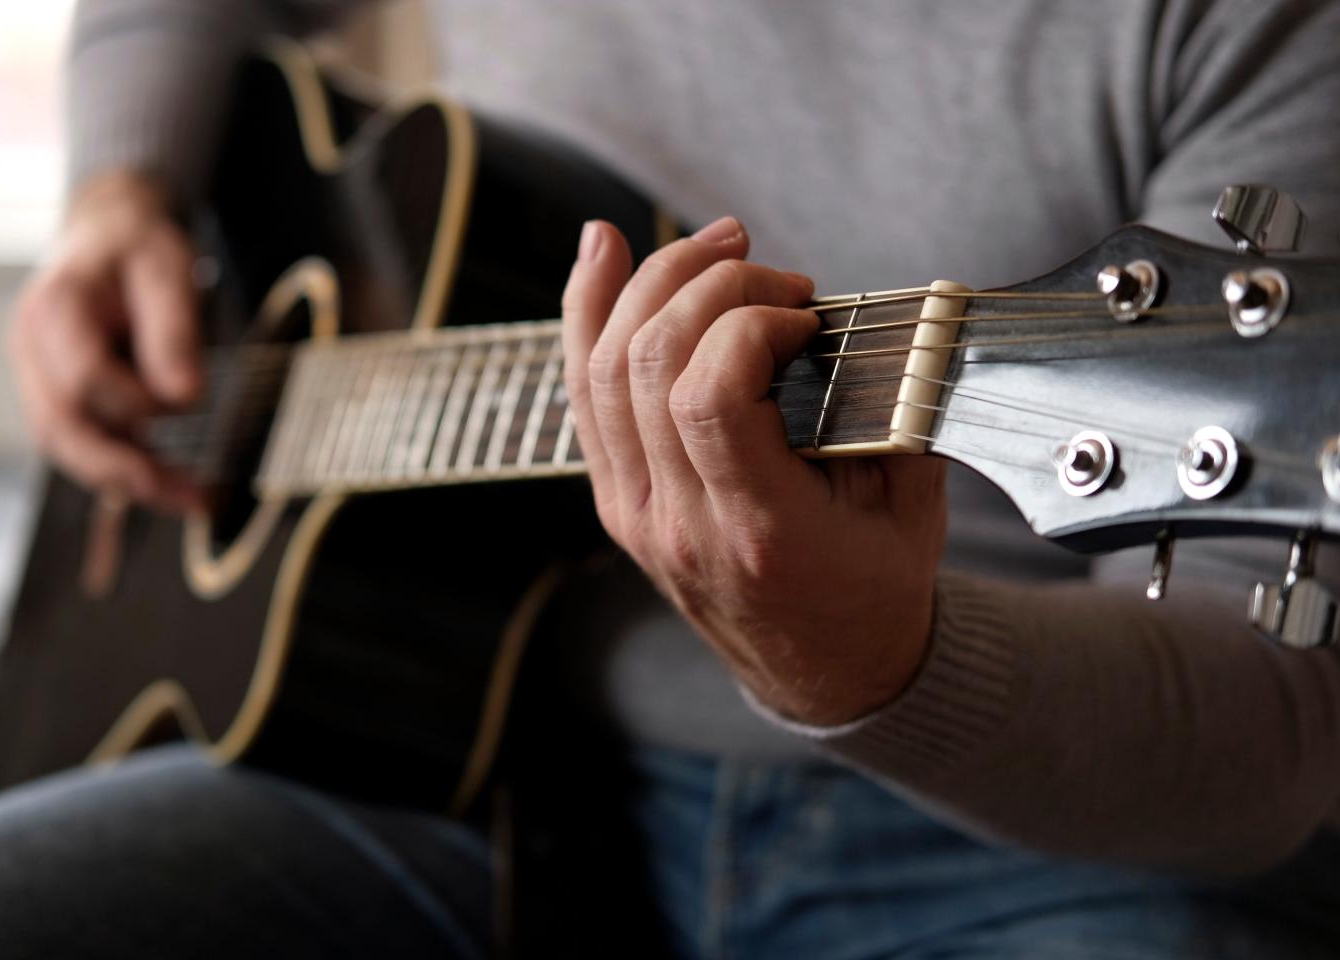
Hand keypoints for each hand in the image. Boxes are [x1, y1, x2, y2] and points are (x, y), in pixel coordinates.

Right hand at [10, 171, 202, 511]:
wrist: (108, 233)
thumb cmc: (139, 247)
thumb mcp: (168, 269)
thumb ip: (175, 330)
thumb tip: (185, 397)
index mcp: (54, 309)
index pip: (85, 378)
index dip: (138, 401)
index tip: (190, 401)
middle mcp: (31, 349)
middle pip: (61, 428)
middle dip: (127, 470)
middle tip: (193, 497)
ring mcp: (37, 376)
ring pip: (66, 447)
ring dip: (126, 481)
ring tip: (190, 500)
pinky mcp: (57, 396)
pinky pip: (80, 443)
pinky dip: (122, 468)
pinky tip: (167, 483)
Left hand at [561, 217, 947, 725]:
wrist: (825, 672)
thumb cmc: (874, 590)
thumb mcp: (910, 511)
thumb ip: (898, 416)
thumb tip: (890, 317)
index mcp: (759, 530)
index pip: (708, 398)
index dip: (750, 325)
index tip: (805, 316)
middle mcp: (679, 522)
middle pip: (646, 365)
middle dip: (707, 284)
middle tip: (773, 273)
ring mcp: (635, 513)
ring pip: (601, 369)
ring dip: (652, 283)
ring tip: (716, 245)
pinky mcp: (617, 498)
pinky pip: (584, 394)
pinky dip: (588, 314)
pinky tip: (603, 250)